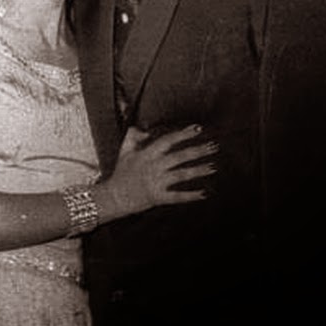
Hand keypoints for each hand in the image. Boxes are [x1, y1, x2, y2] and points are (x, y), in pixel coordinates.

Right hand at [101, 125, 217, 218]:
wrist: (113, 197)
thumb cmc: (120, 173)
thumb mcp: (124, 151)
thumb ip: (133, 136)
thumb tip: (146, 129)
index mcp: (146, 154)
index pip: (168, 140)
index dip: (183, 134)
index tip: (197, 129)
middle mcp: (153, 167)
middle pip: (179, 156)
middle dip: (197, 151)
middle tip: (213, 146)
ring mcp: (156, 182)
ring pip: (181, 175)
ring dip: (198, 170)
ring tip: (212, 166)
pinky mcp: (157, 197)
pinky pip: (177, 196)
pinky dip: (190, 196)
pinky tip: (203, 193)